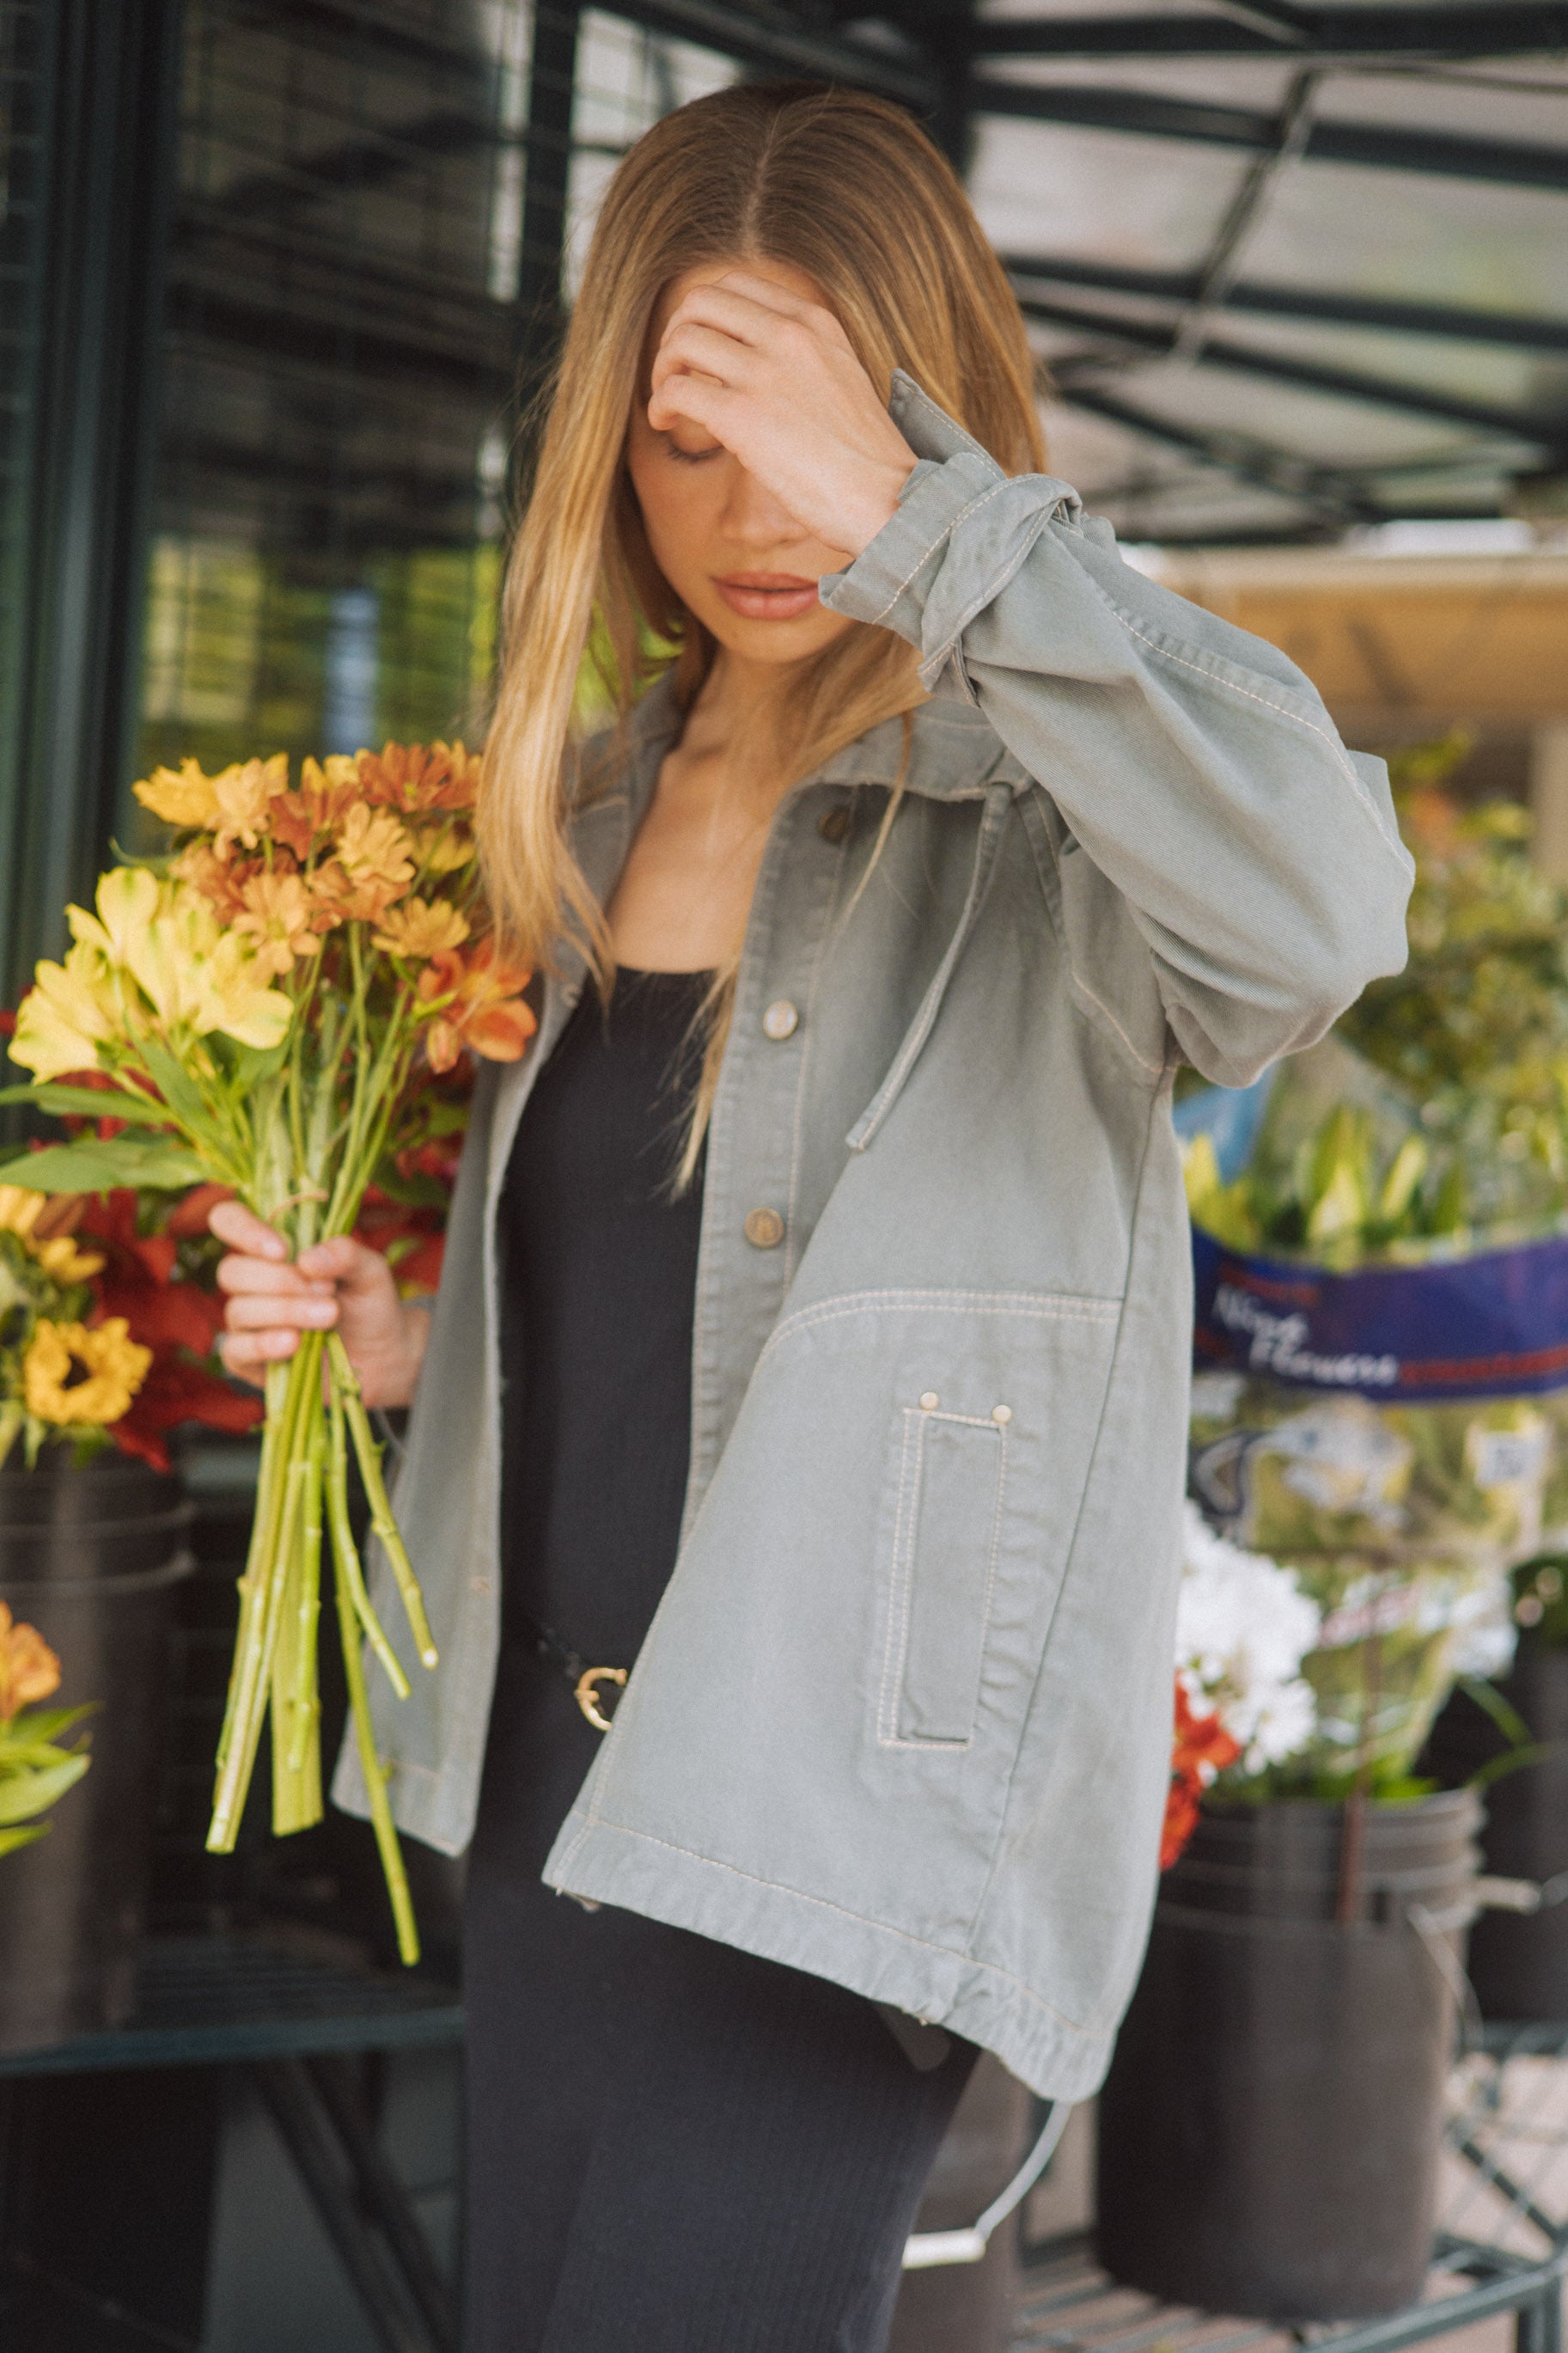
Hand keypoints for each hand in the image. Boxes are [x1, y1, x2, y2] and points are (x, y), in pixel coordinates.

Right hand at [210, 1200, 429, 1409]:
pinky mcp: (248, 1360)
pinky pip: (236, 1350)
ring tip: (329, 1316)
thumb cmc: (369, 1304)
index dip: (244, 1230)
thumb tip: (307, 1259)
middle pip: (232, 1270)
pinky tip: (293, 1344)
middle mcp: (251, 1281)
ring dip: (285, 1311)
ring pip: (238, 1310)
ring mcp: (247, 1321)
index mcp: (272, 1247)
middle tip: (328, 1290)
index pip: (228, 1220)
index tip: (282, 1250)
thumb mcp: (370, 1271)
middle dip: (281, 1281)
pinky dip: (263, 1345)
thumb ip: (346, 1254)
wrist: (384, 1356)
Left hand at [647, 270, 916, 561]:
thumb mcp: (843, 379)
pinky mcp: (742, 417)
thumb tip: (759, 365)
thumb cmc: (867, 459)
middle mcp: (788, 337)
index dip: (704, 312)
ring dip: (662, 371)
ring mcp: (764, 374)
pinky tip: (665, 425)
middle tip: (674, 373)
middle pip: (700, 302)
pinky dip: (660, 406)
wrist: (889, 499)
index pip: (737, 284)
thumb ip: (804, 358)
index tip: (700, 348)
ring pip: (682, 341)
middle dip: (675, 335)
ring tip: (667, 403)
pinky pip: (677, 391)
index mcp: (814, 323)